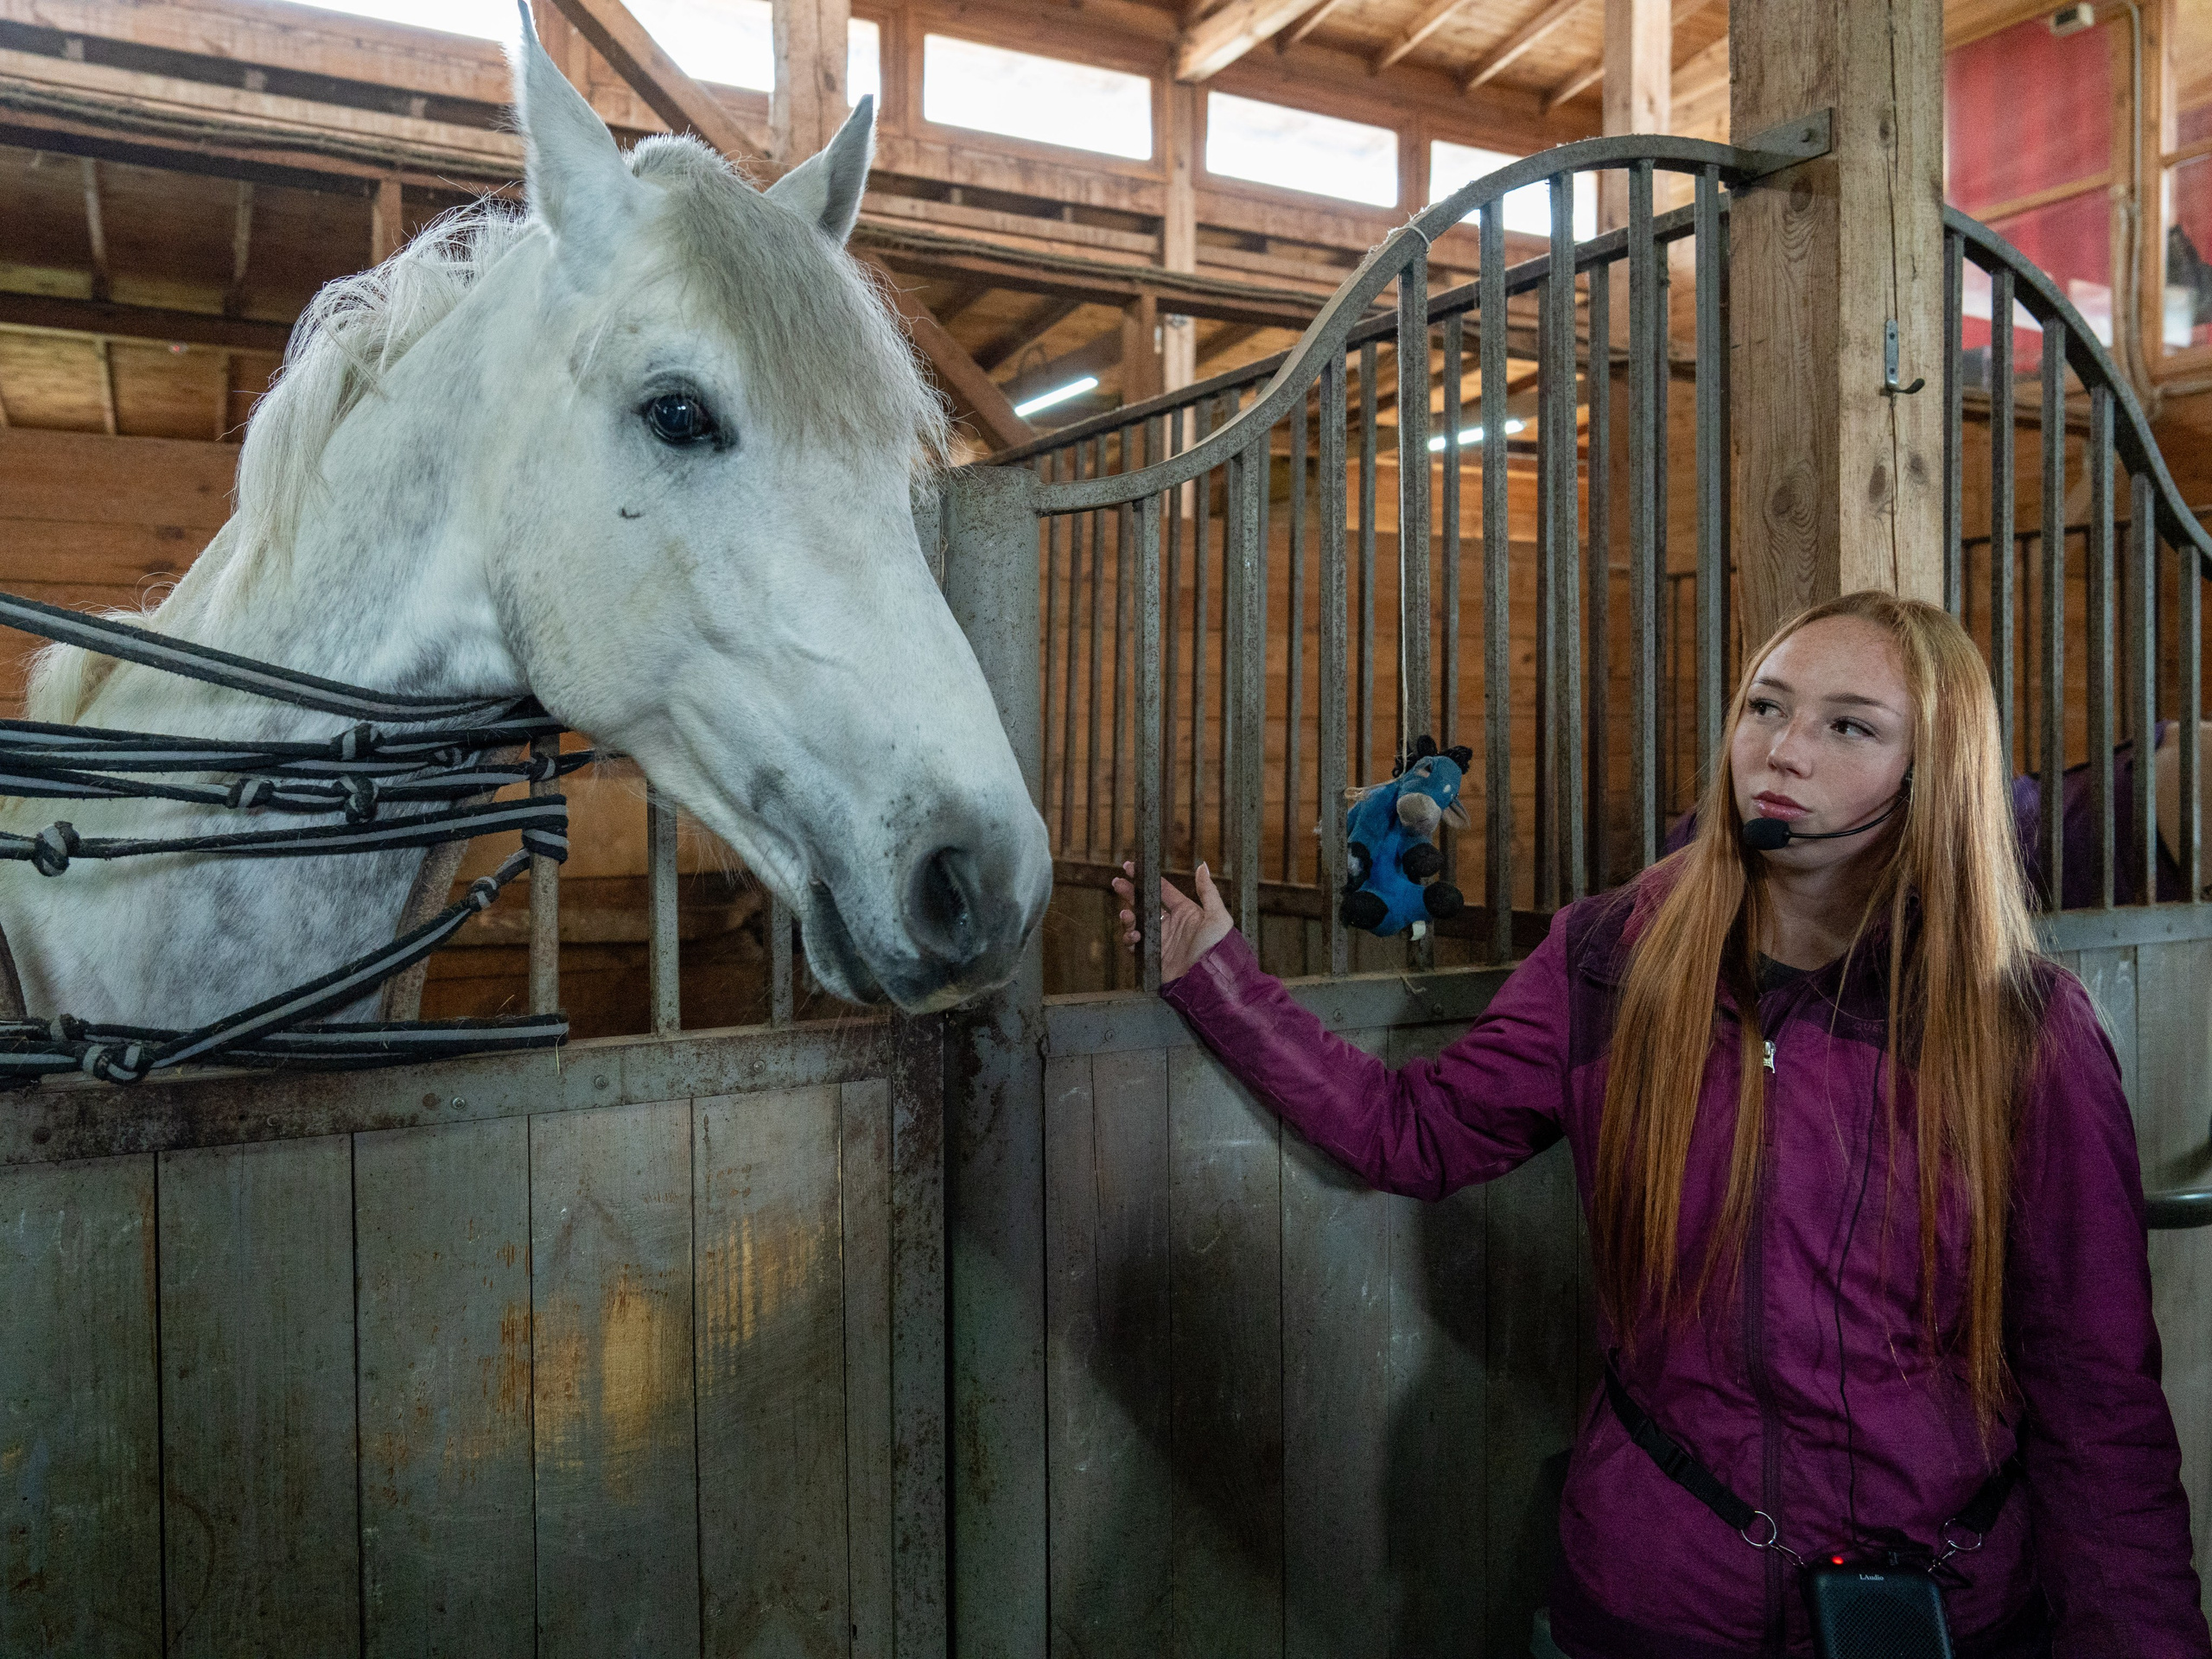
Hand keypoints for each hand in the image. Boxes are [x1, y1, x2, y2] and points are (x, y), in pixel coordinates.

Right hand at [1110, 859, 1232, 984]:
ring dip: (1128, 917)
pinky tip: (1134, 936)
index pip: (1162, 889)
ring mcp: (1161, 940)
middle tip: (1117, 882)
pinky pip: (1135, 944)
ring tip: (1126, 915)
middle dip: (1129, 892)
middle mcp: (1171, 924)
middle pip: (1145, 903)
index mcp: (1186, 911)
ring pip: (1136, 922)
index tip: (1131, 867)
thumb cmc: (1218, 949)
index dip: (1146, 877)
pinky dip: (1130, 938)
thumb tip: (1202, 865)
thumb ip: (1208, 890)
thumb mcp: (1217, 916)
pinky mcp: (1153, 956)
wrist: (1209, 982)